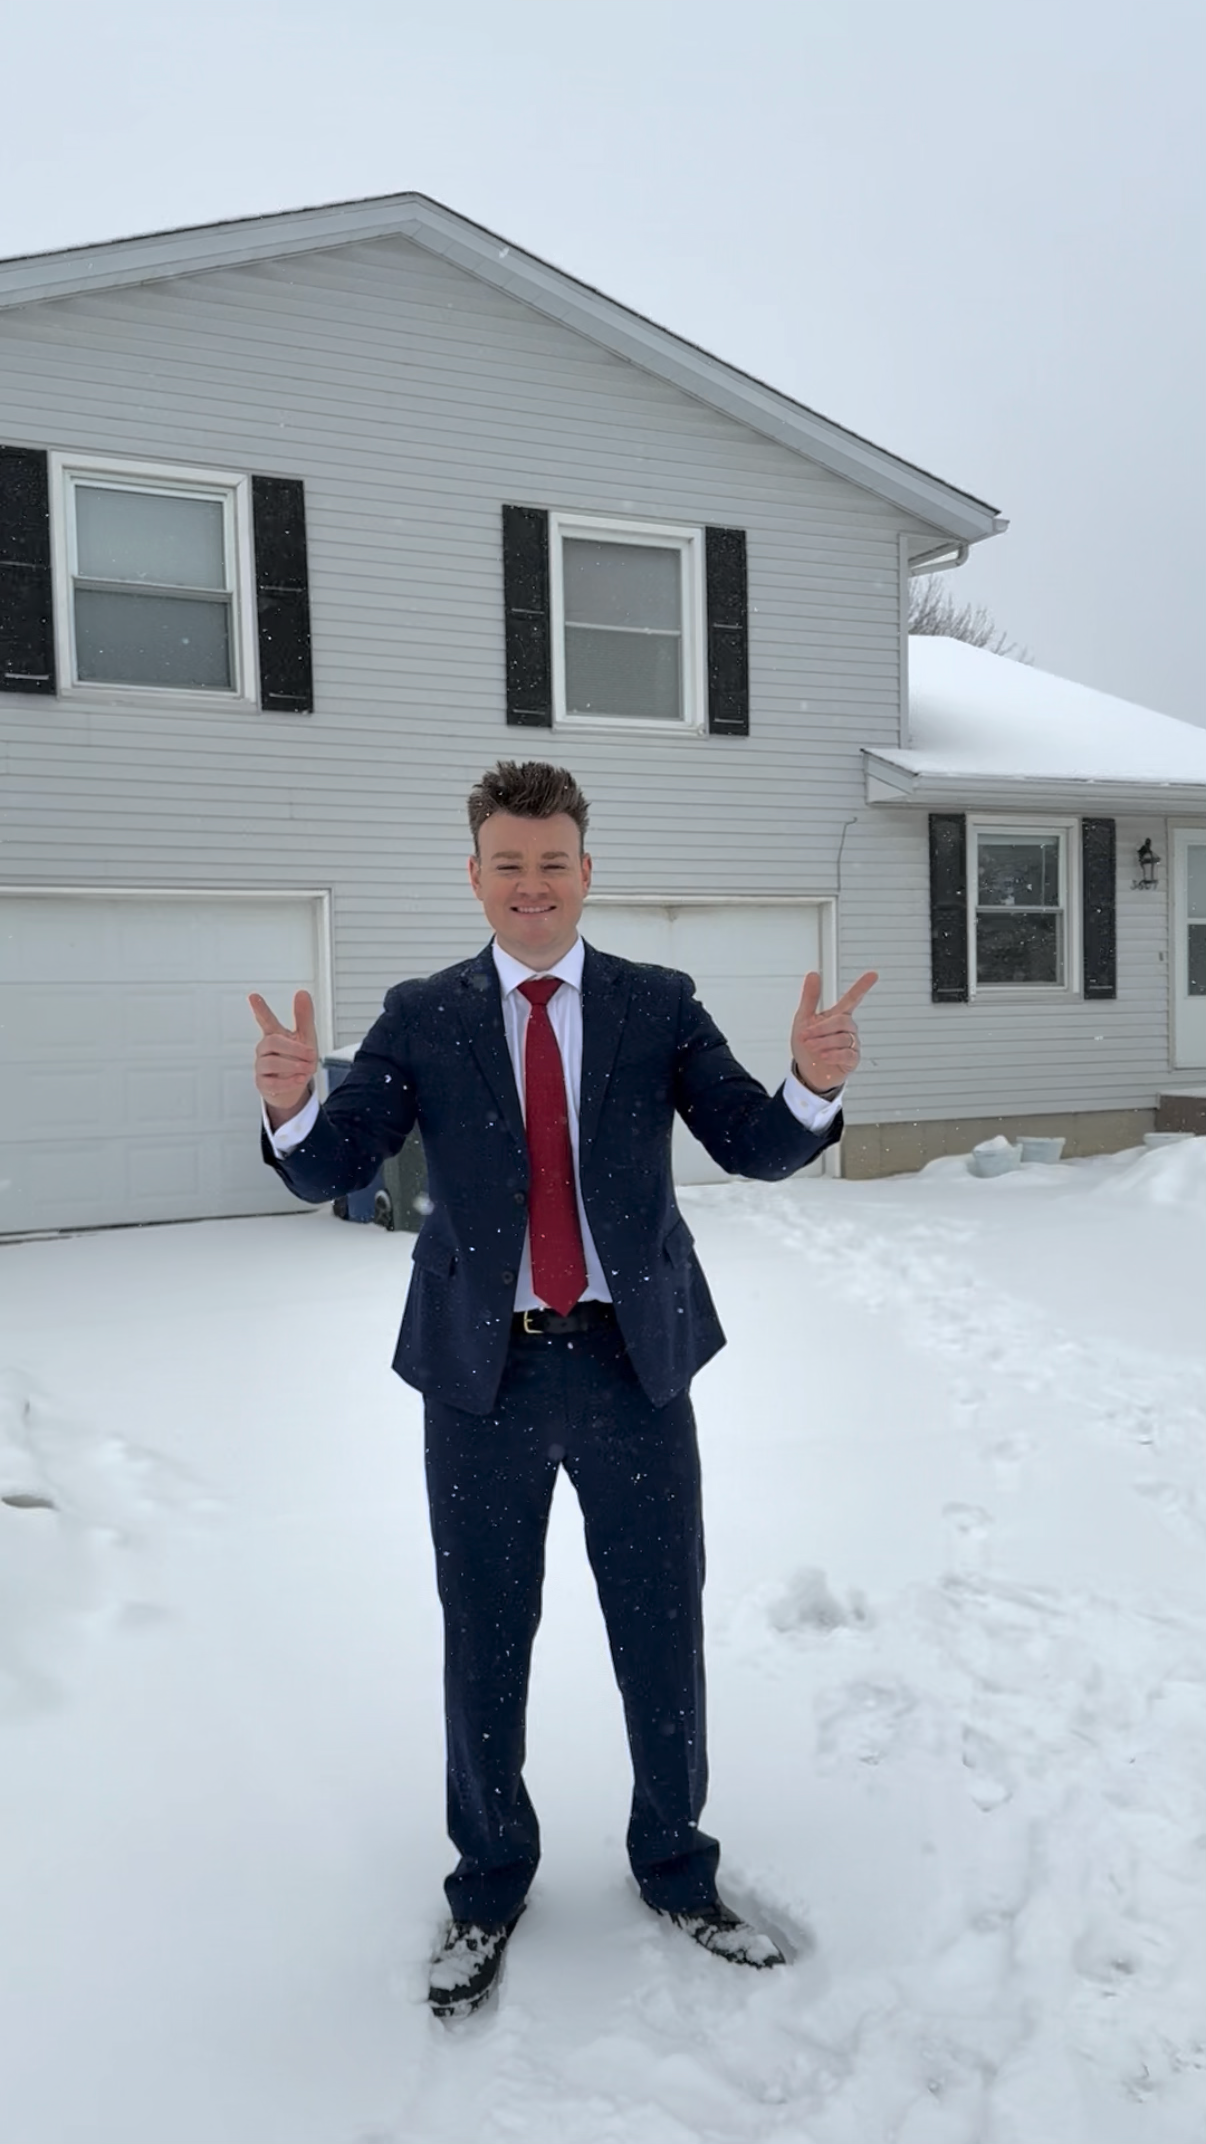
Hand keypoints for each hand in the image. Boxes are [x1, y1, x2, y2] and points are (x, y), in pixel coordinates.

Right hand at [249, 989, 318, 1124]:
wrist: (295, 1088)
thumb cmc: (298, 1059)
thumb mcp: (305, 1037)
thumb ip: (304, 1017)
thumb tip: (302, 992)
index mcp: (275, 1035)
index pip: (265, 1020)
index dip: (260, 1009)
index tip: (253, 996)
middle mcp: (265, 1049)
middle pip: (273, 1042)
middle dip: (294, 1048)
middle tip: (312, 1054)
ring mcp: (261, 1066)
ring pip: (271, 1063)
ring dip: (293, 1066)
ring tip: (308, 1069)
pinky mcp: (262, 1084)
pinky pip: (271, 1083)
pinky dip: (287, 1082)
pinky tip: (298, 1080)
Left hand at [790, 971, 877, 1095]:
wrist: (807, 1072)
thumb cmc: (807, 1046)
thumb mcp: (803, 1019)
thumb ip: (810, 998)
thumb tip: (813, 974)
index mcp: (837, 1016)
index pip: (853, 998)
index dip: (862, 986)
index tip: (873, 975)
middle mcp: (847, 1028)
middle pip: (841, 1021)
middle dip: (821, 1029)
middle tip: (806, 1036)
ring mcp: (852, 1044)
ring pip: (842, 1038)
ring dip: (822, 1043)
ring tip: (811, 1048)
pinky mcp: (852, 1059)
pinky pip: (847, 1054)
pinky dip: (832, 1054)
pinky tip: (823, 1056)